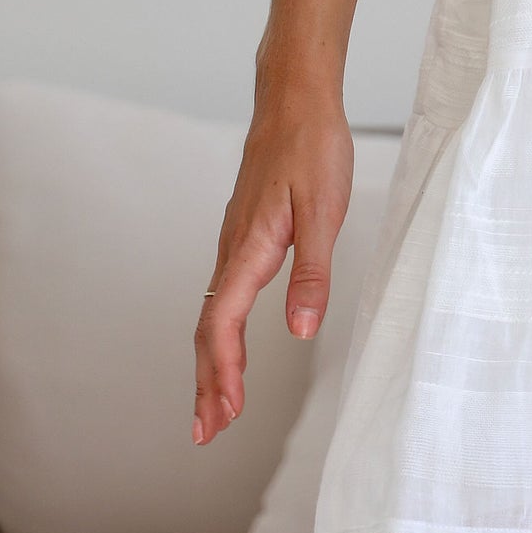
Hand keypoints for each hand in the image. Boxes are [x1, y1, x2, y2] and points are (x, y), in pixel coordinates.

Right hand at [192, 91, 351, 444]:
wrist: (295, 98)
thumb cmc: (313, 148)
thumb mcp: (325, 211)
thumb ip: (313, 272)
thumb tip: (299, 330)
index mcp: (250, 248)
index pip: (222, 324)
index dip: (223, 372)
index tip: (227, 415)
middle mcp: (233, 250)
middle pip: (207, 329)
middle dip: (207, 383)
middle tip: (206, 434)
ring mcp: (235, 242)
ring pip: (212, 313)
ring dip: (212, 363)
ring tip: (216, 407)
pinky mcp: (245, 235)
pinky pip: (223, 294)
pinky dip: (221, 332)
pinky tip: (230, 347)